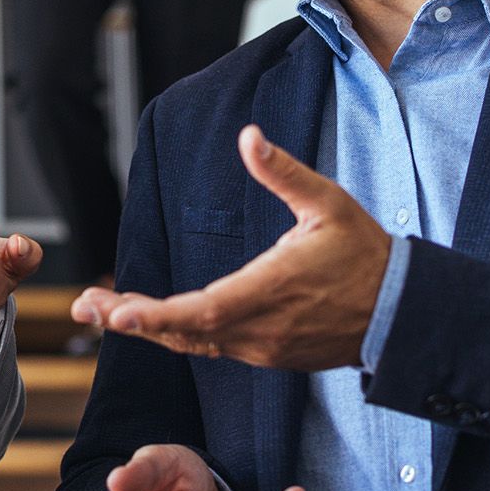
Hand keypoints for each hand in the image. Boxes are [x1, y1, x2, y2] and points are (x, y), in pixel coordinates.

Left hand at [72, 125, 392, 370]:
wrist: (403, 312)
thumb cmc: (365, 254)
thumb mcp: (329, 204)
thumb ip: (283, 173)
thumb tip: (249, 136)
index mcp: (271, 290)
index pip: (203, 310)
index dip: (157, 315)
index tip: (118, 313)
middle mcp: (260, 328)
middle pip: (184, 330)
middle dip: (131, 320)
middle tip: (86, 307)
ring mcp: (263, 347)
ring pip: (193, 341)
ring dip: (148, 327)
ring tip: (102, 310)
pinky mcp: (266, 353)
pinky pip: (212, 345)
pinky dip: (176, 333)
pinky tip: (147, 319)